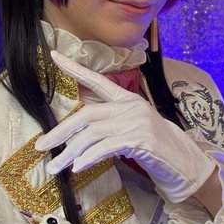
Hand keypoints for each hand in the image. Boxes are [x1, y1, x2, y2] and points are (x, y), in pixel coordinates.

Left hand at [34, 51, 216, 203]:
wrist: (181, 160)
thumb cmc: (153, 145)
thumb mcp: (130, 126)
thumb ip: (108, 121)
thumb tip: (77, 127)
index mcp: (126, 98)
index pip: (96, 80)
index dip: (74, 68)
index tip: (52, 55)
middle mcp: (130, 106)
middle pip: (86, 115)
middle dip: (60, 132)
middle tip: (41, 146)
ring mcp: (135, 122)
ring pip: (92, 134)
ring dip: (69, 153)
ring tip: (54, 167)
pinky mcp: (140, 140)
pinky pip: (106, 148)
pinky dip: (89, 158)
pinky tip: (77, 167)